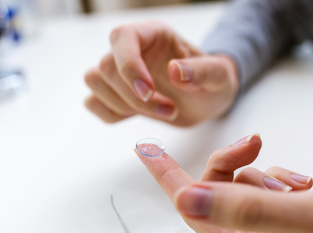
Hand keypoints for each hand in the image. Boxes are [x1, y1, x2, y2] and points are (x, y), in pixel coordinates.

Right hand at [84, 21, 238, 126]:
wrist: (206, 101)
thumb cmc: (213, 83)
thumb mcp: (220, 77)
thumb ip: (204, 71)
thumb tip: (175, 71)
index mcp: (154, 35)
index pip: (122, 37)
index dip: (128, 65)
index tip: (148, 92)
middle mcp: (132, 49)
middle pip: (105, 66)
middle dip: (134, 97)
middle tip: (170, 110)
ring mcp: (121, 72)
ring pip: (94, 81)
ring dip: (122, 105)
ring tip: (160, 113)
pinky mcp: (116, 94)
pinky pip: (93, 102)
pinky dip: (110, 114)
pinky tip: (138, 116)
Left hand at [135, 134, 312, 232]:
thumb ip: (246, 208)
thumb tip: (186, 200)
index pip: (196, 212)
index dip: (168, 176)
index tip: (144, 147)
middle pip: (217, 197)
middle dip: (233, 165)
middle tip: (256, 141)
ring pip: (241, 191)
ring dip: (263, 174)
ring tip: (302, 183)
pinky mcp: (290, 231)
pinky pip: (264, 194)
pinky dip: (278, 180)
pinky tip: (306, 186)